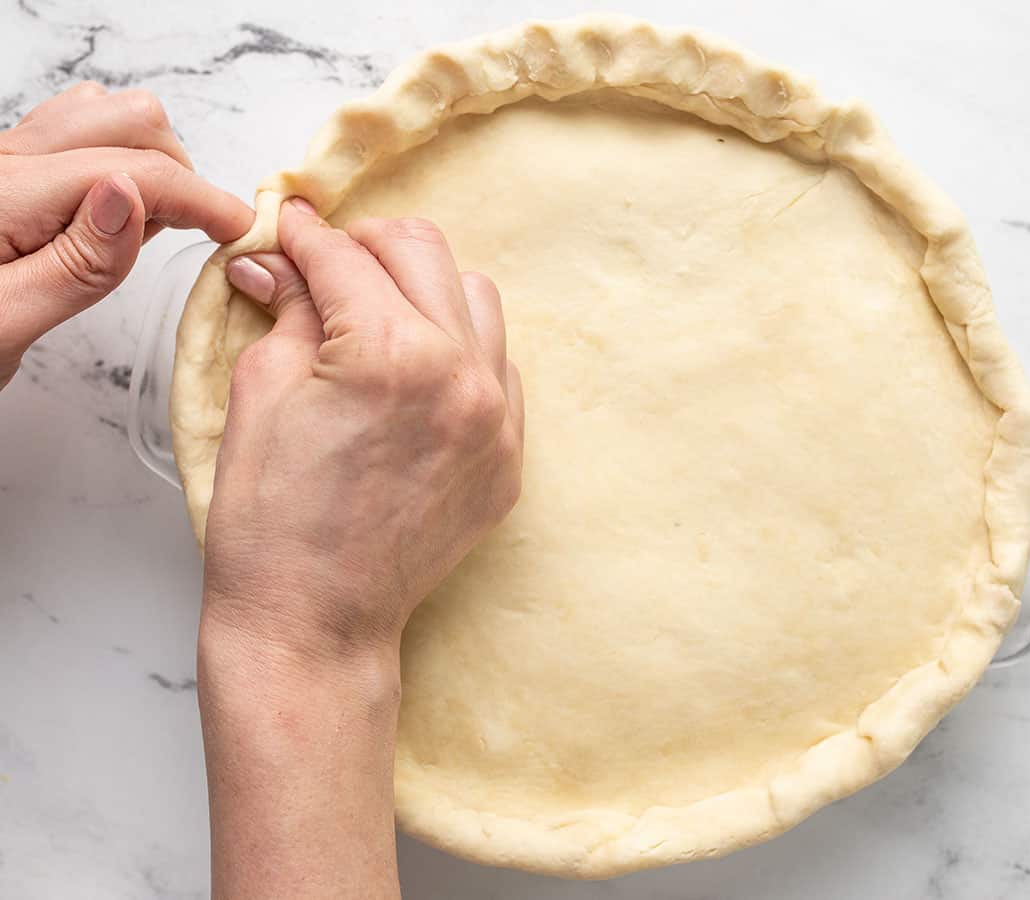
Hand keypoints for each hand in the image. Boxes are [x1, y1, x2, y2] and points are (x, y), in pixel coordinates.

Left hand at [0, 82, 252, 386]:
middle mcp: (3, 164)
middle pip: (126, 120)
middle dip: (179, 172)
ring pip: (103, 117)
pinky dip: (119, 161)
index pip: (134, 171)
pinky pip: (76, 137)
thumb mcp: (6, 327)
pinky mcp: (5, 177)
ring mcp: (3, 164)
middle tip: (195, 235)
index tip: (243, 230)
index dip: (202, 198)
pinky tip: (115, 217)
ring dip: (149, 159)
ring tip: (153, 226)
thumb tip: (133, 196)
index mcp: (6, 197)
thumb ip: (77, 264)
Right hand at [202, 199, 524, 666]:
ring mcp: (498, 419)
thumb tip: (279, 260)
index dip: (302, 232)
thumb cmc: (271, 522)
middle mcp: (461, 374)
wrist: (316, 620)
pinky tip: (415, 370)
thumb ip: (284, 309)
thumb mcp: (260, 393)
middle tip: (326, 263)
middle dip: (366, 244)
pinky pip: (499, 366)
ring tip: (376, 315)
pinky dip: (460, 349)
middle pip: (422, 251)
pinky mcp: (509, 456)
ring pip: (475, 299)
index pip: (344, 255)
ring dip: (423, 288)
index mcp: (391, 352)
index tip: (288, 224)